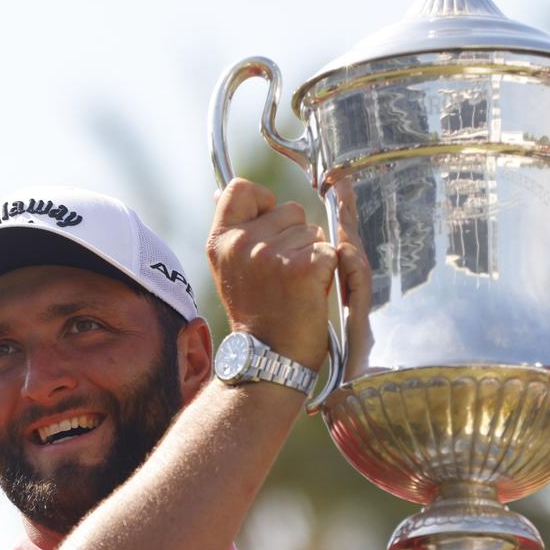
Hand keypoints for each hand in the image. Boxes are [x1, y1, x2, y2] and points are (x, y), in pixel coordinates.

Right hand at [206, 178, 336, 369]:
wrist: (269, 360)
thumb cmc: (256, 314)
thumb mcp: (229, 268)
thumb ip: (233, 229)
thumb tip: (222, 190)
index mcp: (221, 241)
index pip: (241, 188)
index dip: (263, 202)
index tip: (268, 229)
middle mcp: (243, 243)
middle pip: (291, 209)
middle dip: (295, 236)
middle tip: (283, 275)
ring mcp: (272, 255)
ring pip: (313, 231)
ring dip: (312, 256)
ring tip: (295, 287)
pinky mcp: (303, 268)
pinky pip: (329, 250)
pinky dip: (327, 271)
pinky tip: (311, 292)